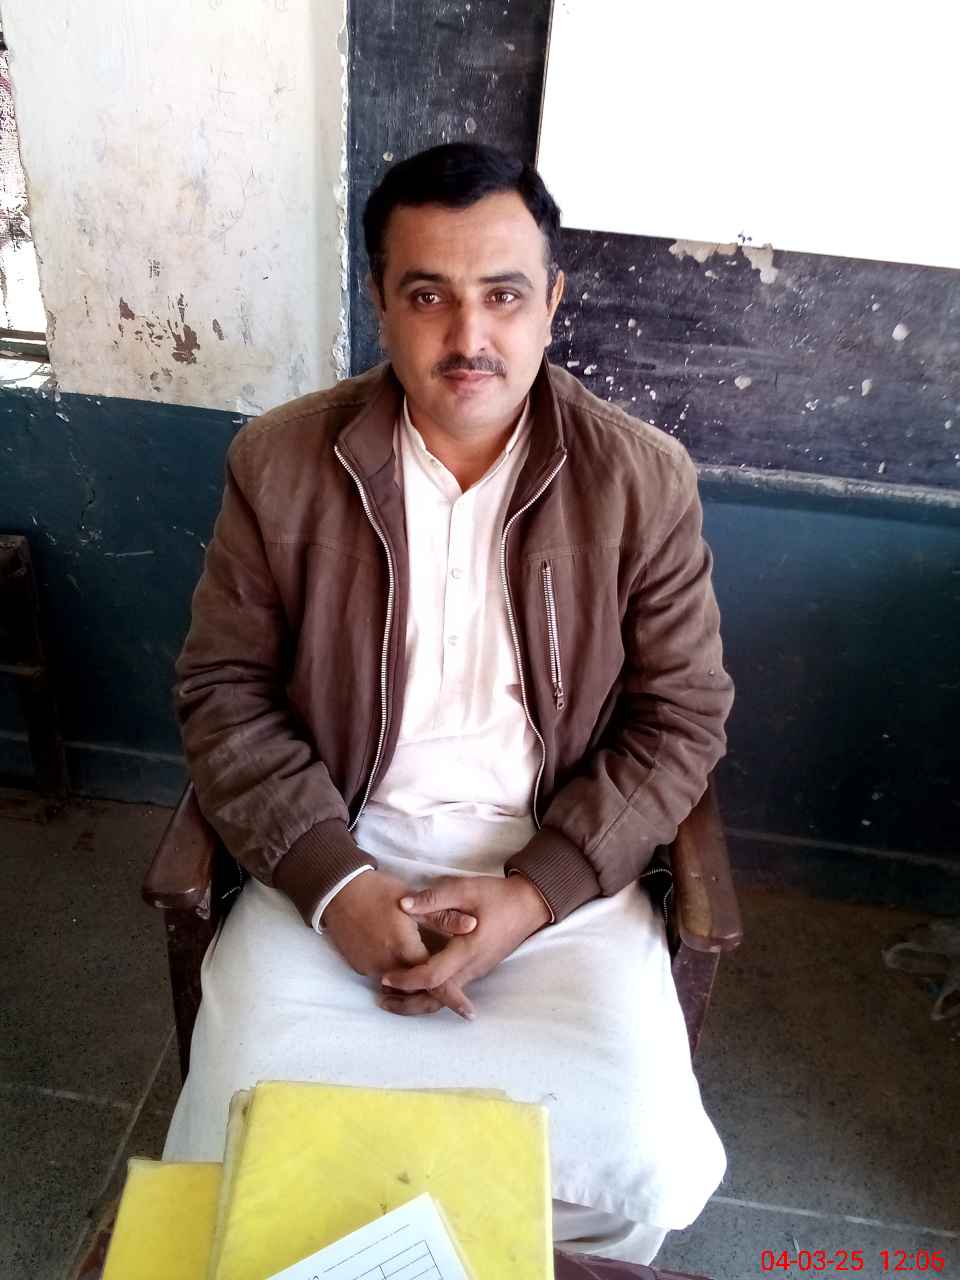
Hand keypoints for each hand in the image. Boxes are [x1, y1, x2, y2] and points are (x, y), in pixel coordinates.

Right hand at [323, 870, 477, 1018]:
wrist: (338, 891)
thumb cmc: (378, 891)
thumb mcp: (412, 901)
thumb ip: (443, 916)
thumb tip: (473, 925)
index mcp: (405, 948)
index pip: (434, 981)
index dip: (454, 998)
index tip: (470, 1013)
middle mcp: (387, 965)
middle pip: (416, 989)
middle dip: (432, 992)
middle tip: (453, 993)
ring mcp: (371, 968)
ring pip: (398, 985)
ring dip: (412, 983)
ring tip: (425, 975)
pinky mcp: (360, 966)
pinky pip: (383, 976)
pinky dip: (396, 975)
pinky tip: (401, 960)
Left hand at [379, 873, 551, 1017]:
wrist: (530, 904)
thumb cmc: (498, 895)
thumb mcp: (466, 889)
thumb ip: (434, 898)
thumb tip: (403, 905)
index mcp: (468, 950)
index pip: (433, 976)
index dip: (408, 979)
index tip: (386, 977)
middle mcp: (473, 968)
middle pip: (437, 998)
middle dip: (409, 1003)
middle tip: (382, 999)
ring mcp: (477, 971)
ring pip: (445, 997)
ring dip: (419, 1000)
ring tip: (393, 998)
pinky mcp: (478, 968)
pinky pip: (452, 989)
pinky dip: (431, 993)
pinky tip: (416, 985)